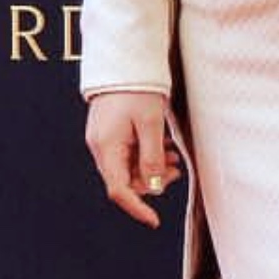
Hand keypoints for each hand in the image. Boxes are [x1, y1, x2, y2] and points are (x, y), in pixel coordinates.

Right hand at [85, 90, 180, 227]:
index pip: (119, 190)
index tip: (154, 220)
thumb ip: (152, 157)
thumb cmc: (137, 88)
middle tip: (177, 169)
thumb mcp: (150, 123)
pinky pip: (127, 151)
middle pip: (125, 179)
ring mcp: (104, 138)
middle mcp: (101, 146)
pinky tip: (163, 145)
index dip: (137, 207)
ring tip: (174, 155)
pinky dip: (146, 153)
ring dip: (151, 165)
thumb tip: (154, 187)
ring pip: (128, 165)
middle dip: (151, 180)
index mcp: (106, 147)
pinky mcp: (110, 129)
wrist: (124, 58)